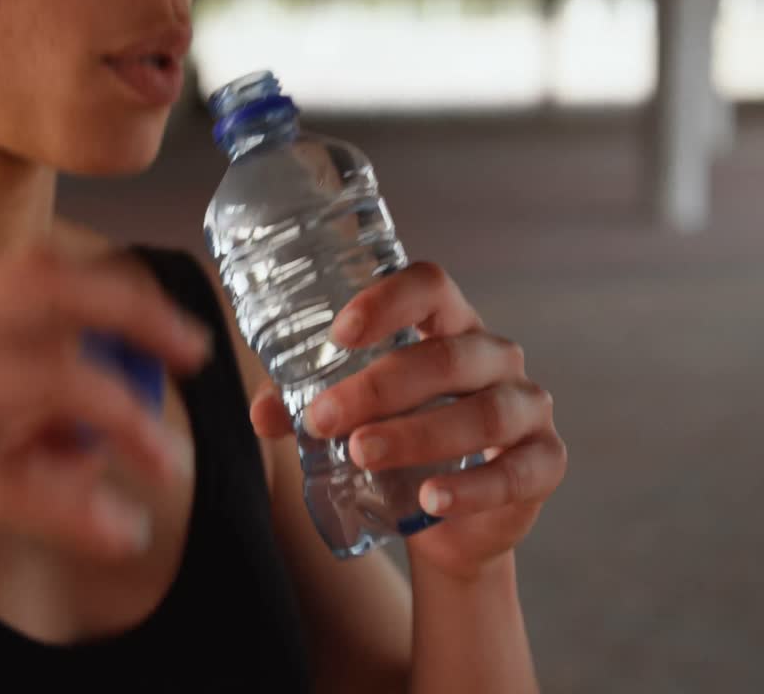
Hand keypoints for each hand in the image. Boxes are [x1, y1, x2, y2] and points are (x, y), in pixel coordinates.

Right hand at [0, 245, 207, 685]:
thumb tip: (97, 427)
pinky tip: (120, 534)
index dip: (115, 291)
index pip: (30, 275)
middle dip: (136, 318)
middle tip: (196, 361)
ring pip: (46, 374)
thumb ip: (12, 433)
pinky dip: (86, 505)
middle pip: (45, 296)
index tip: (175, 332)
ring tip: (164, 469)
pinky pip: (22, 474)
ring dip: (126, 419)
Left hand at [247, 262, 565, 580]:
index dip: (387, 301)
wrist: (444, 520)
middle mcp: (494, 355)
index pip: (429, 287)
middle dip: (379, 387)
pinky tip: (430, 500)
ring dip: (417, 434)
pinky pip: (515, 472)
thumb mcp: (347, 416)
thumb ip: (302, 406)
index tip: (339, 332)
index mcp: (447, 325)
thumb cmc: (393, 438)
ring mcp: (527, 406)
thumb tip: (261, 414)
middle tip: (322, 418)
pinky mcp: (544, 462)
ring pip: (482, 412)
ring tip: (361, 454)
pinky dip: (471, 488)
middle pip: (446, 356)